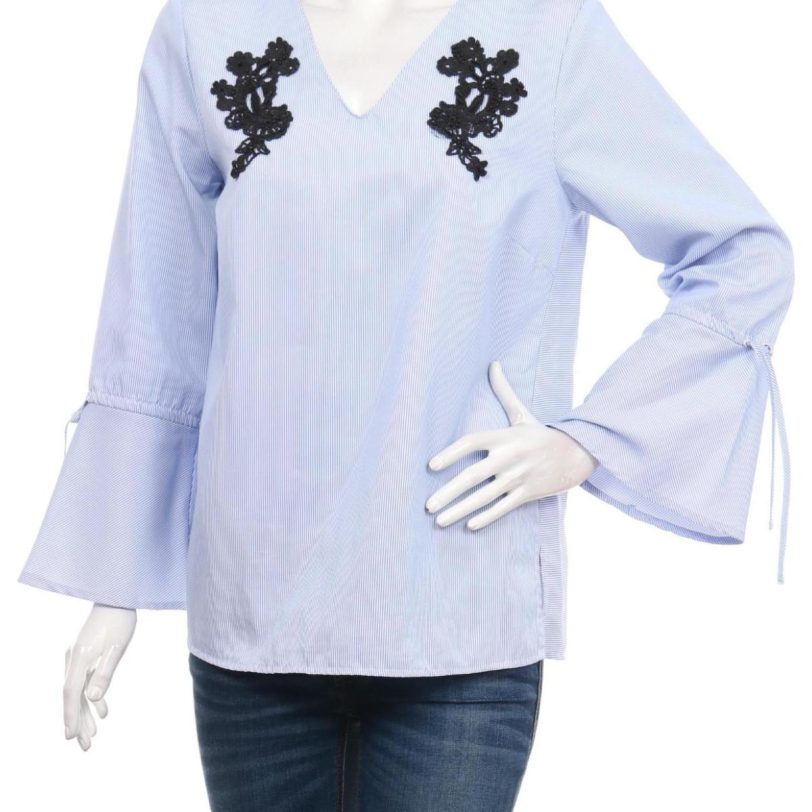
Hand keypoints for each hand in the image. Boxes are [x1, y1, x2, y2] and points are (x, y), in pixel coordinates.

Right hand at [63, 603, 136, 750]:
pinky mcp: (87, 655)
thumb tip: (93, 698)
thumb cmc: (120, 620)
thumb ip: (105, 672)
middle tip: (85, 746)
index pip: (71, 693)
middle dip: (78, 722)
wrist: (118, 596)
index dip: (71, 716)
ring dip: (85, 713)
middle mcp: (75, 659)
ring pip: (79, 691)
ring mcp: (79, 657)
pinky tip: (103, 711)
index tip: (71, 737)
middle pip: (73, 696)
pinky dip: (93, 697)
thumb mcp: (117, 647)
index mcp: (80, 658)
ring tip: (93, 735)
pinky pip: (86, 681)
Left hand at [425, 360, 598, 529]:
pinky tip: (469, 525)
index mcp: (504, 436)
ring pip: (484, 497)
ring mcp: (519, 477)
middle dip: (448, 493)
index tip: (431, 466)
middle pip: (472, 476)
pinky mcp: (529, 493)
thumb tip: (493, 364)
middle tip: (427, 505)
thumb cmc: (543, 434)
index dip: (450, 453)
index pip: (470, 442)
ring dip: (460, 510)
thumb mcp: (523, 413)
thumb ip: (504, 392)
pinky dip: (487, 517)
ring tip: (440, 521)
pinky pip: (504, 508)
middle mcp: (509, 457)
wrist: (580, 453)